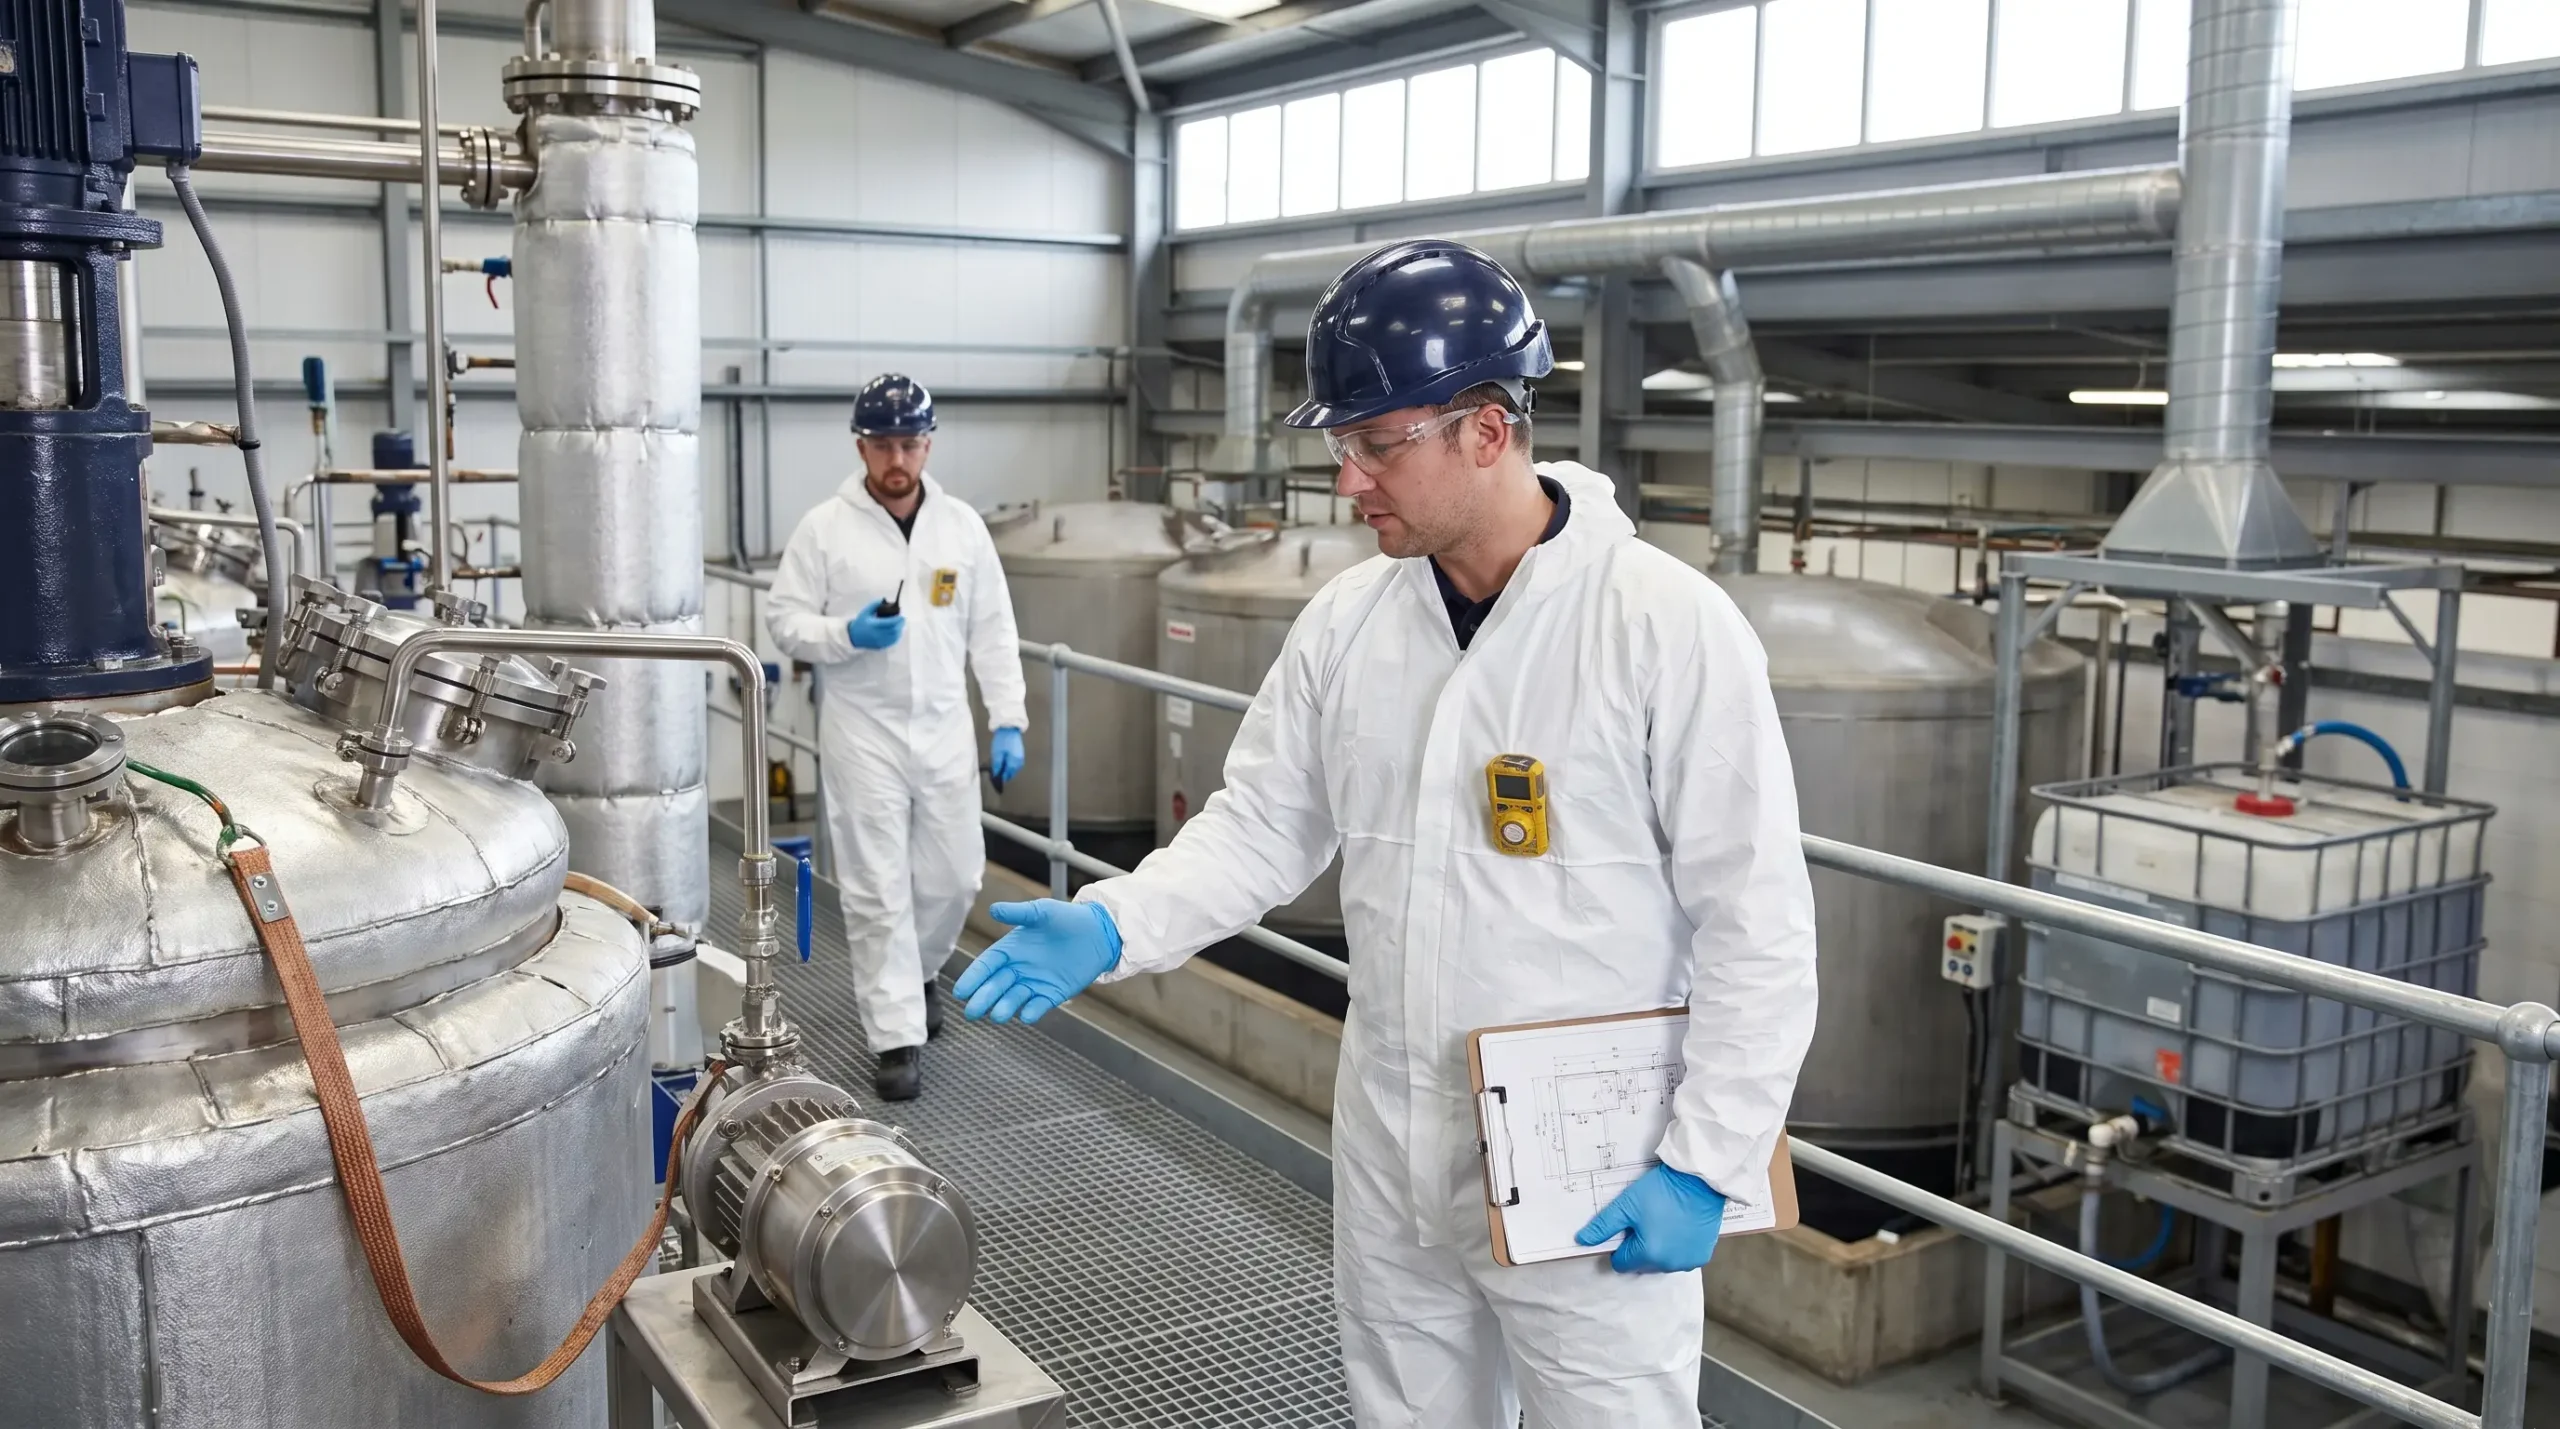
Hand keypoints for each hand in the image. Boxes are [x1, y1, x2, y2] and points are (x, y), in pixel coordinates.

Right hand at [846, 599, 904, 649]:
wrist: (853, 636)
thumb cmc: (860, 623)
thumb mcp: (865, 612)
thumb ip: (874, 605)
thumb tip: (884, 600)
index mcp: (874, 625)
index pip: (890, 623)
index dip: (898, 620)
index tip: (901, 616)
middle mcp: (878, 634)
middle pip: (894, 630)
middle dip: (900, 624)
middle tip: (902, 619)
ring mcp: (880, 641)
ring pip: (895, 637)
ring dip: (899, 630)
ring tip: (899, 625)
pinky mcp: (881, 646)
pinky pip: (892, 642)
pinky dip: (896, 636)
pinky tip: (896, 631)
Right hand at [954, 900, 1121, 1023]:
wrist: (1098, 932)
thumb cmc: (1067, 918)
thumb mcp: (1042, 912)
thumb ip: (1019, 913)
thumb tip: (993, 909)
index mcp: (1010, 950)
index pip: (986, 966)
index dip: (973, 978)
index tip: (960, 992)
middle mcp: (1018, 969)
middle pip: (995, 986)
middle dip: (983, 999)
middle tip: (971, 1012)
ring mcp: (1034, 983)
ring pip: (1014, 999)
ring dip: (1005, 1007)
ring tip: (998, 1015)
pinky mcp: (1053, 994)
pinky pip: (1039, 1005)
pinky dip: (1033, 1011)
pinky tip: (1027, 1015)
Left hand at [989, 726, 1025, 787]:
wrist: (1009, 728)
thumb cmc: (1002, 740)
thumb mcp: (997, 753)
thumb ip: (997, 765)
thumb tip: (997, 773)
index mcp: (1014, 762)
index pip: (1008, 774)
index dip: (1002, 777)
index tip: (997, 779)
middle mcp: (1019, 761)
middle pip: (1013, 772)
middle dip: (1006, 775)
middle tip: (999, 776)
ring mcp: (1021, 757)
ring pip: (1015, 768)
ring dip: (1009, 771)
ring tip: (1002, 771)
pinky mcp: (1021, 753)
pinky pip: (1017, 764)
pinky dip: (1012, 766)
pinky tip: (1007, 764)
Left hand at [1574, 1163, 1727, 1272]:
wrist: (1699, 1180)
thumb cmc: (1662, 1191)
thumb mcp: (1626, 1206)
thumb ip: (1603, 1226)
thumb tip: (1582, 1240)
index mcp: (1649, 1255)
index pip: (1621, 1263)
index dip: (1621, 1244)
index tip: (1629, 1226)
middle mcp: (1669, 1265)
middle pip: (1642, 1264)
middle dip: (1639, 1247)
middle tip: (1646, 1220)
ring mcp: (1688, 1262)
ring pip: (1662, 1263)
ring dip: (1659, 1248)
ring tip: (1663, 1221)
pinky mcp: (1702, 1255)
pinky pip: (1681, 1258)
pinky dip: (1677, 1247)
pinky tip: (1679, 1226)